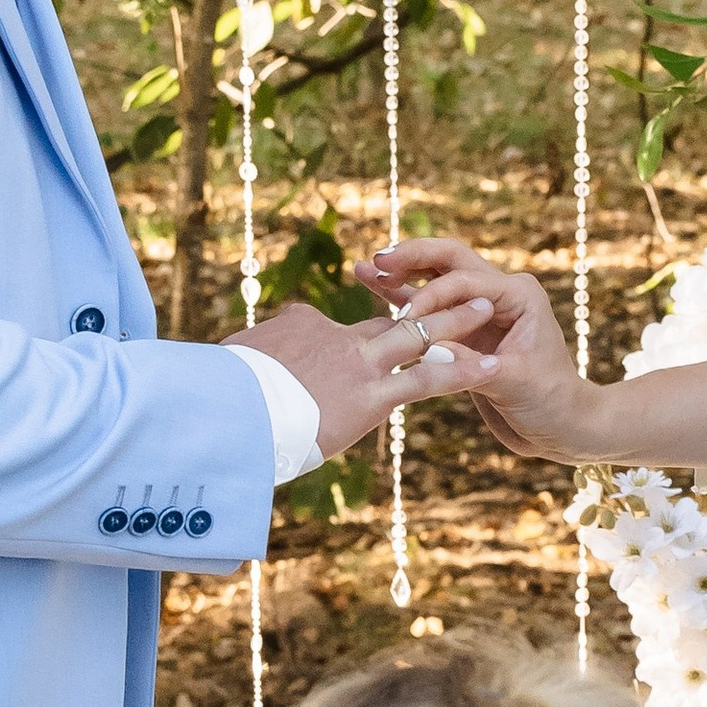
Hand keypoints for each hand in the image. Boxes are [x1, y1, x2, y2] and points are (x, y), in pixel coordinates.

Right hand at [229, 291, 501, 463]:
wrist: (223, 411)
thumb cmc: (218, 399)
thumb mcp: (232, 375)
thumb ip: (249, 371)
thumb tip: (236, 379)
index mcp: (301, 330)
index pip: (342, 326)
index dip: (370, 327)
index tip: (387, 325)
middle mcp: (333, 337)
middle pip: (389, 318)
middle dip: (427, 306)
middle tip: (456, 294)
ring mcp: (355, 364)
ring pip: (417, 337)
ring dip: (454, 323)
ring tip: (486, 310)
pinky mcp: (369, 396)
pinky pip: (426, 380)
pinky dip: (460, 373)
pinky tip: (489, 371)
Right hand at [367, 238, 598, 461]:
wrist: (558, 427)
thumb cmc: (550, 403)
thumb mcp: (514, 382)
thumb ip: (470, 363)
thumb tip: (428, 350)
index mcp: (518, 295)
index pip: (465, 282)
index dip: (432, 296)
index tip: (406, 320)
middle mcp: (498, 294)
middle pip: (449, 261)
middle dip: (413, 258)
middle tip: (378, 259)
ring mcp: (479, 310)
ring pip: (435, 280)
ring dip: (401, 273)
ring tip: (365, 267)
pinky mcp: (464, 331)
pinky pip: (430, 309)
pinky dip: (403, 298)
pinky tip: (373, 285)